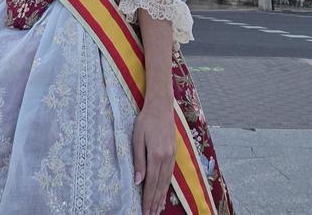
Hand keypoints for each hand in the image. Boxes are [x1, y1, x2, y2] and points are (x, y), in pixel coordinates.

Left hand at [133, 99, 174, 214]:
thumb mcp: (137, 138)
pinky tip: (164, 191)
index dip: (148, 199)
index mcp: (156, 155)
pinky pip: (170, 174)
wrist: (161, 106)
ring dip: (162, 196)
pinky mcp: (174, 153)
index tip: (145, 211)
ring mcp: (172, 156)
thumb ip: (139, 160)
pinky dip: (167, 185)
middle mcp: (166, 158)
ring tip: (158, 209)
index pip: (151, 183)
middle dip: (155, 202)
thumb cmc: (145, 120)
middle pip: (160, 185)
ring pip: (167, 181)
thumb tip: (138, 181)